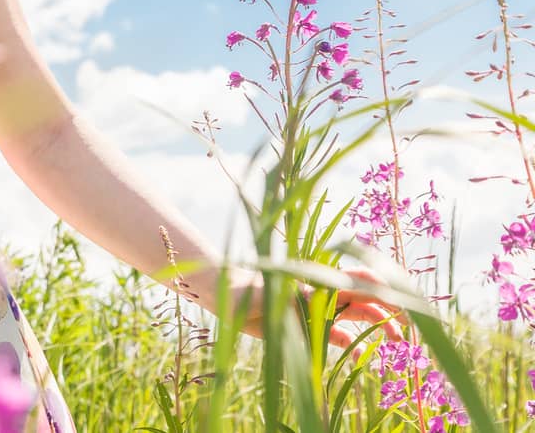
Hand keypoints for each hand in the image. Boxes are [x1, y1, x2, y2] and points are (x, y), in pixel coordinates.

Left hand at [233, 266, 409, 348]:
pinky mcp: (308, 325)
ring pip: (357, 318)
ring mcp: (318, 310)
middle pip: (366, 300)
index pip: (361, 280)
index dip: (385, 286)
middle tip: (410, 328)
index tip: (405, 298)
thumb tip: (323, 297)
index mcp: (322, 282)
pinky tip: (361, 359)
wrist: (230, 297)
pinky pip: (335, 337)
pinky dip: (351, 346)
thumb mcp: (280, 292)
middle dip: (391, 310)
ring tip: (397, 343)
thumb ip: (303, 296)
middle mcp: (325, 294)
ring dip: (378, 327)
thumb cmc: (253, 287)